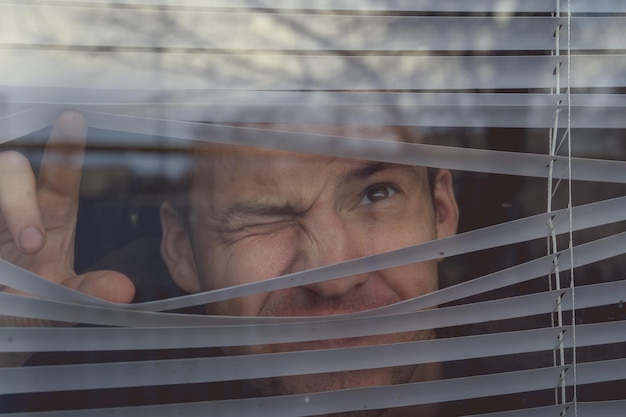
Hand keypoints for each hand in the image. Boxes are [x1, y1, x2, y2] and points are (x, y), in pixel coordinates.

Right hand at [0, 111, 134, 328]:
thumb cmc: (27, 302)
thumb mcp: (57, 300)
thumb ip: (88, 293)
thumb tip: (125, 291)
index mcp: (50, 215)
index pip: (60, 178)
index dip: (66, 150)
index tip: (72, 118)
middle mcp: (17, 203)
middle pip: (13, 170)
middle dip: (19, 202)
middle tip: (32, 244)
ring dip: (10, 207)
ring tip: (24, 247)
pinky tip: (1, 253)